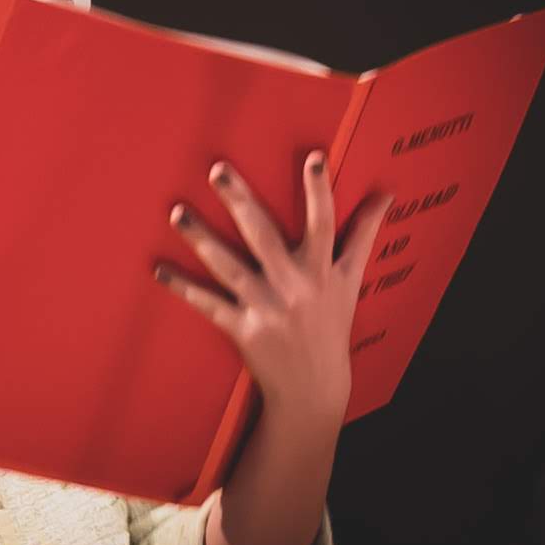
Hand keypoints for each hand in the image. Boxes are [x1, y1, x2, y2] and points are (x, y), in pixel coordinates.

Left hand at [153, 151, 392, 423]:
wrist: (313, 387)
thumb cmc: (332, 326)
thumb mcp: (352, 280)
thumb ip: (363, 235)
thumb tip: (386, 194)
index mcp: (322, 271)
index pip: (324, 224)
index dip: (319, 191)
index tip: (313, 157)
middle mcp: (294, 286)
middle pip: (264, 236)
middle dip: (240, 201)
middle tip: (217, 170)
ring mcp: (266, 308)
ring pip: (229, 267)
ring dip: (201, 239)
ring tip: (177, 212)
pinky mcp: (243, 329)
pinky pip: (208, 304)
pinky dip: (183, 288)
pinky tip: (159, 270)